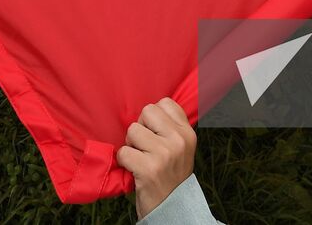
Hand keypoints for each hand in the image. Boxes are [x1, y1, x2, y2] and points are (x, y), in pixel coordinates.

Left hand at [117, 99, 196, 219]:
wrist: (173, 208)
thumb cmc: (170, 175)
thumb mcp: (181, 148)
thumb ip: (170, 127)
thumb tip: (148, 108)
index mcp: (187, 133)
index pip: (165, 103)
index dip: (153, 117)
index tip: (155, 134)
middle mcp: (179, 141)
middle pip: (147, 111)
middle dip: (140, 128)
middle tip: (145, 147)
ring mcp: (164, 154)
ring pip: (132, 130)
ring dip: (131, 146)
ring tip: (140, 159)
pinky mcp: (149, 169)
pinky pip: (124, 152)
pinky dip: (124, 161)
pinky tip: (134, 170)